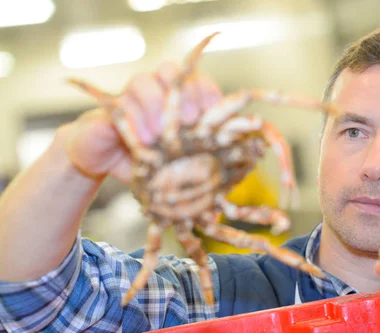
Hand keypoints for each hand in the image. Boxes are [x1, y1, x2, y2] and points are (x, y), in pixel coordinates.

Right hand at [57, 62, 222, 182]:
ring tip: (158, 135)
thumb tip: (235, 174)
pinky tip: (140, 139)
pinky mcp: (106, 108)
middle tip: (190, 121)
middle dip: (183, 93)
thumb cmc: (150, 162)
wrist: (103, 160)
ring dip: (153, 105)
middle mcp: (154, 89)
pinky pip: (118, 104)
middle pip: (170, 70)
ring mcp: (128, 95)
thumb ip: (205, 161)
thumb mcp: (179, 164)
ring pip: (142, 81)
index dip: (207, 92)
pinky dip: (130, 119)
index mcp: (178, 98)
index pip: (197, 81)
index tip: (214, 113)